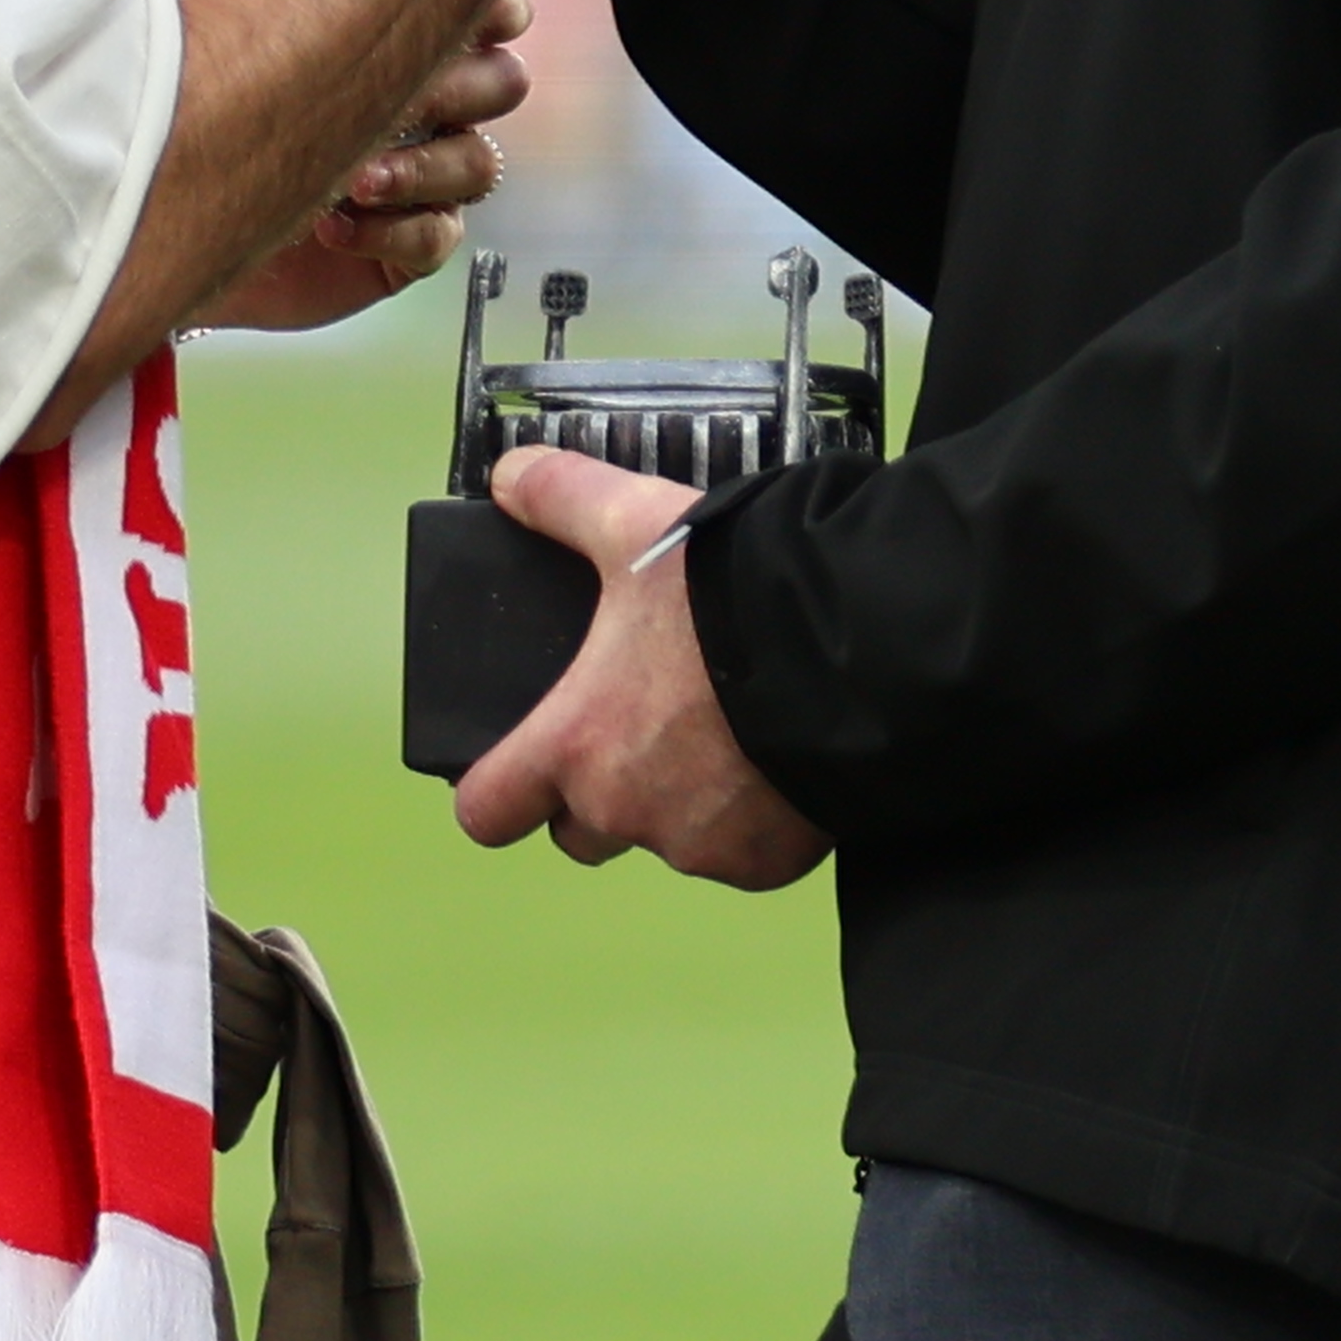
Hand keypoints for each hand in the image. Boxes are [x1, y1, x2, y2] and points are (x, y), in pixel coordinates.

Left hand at [182, 0, 530, 331]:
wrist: (192, 213)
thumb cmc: (230, 104)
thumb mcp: (236, 20)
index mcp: (415, 36)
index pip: (497, 8)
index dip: (498, 6)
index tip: (469, 9)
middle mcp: (435, 103)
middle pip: (505, 83)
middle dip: (456, 90)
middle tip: (399, 98)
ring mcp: (428, 173)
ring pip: (479, 164)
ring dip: (422, 169)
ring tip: (355, 178)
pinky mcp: (408, 243)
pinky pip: (440, 236)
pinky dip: (396, 231)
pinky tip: (339, 226)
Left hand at [449, 444, 828, 889]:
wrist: (853, 642)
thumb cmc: (728, 593)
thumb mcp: (634, 524)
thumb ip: (563, 499)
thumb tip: (512, 477)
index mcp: (576, 743)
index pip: (487, 811)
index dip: (494, 789)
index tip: (514, 766)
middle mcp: (625, 810)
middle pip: (580, 831)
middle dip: (600, 790)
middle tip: (641, 727)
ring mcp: (699, 844)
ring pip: (668, 837)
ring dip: (682, 801)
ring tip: (727, 729)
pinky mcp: (766, 863)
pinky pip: (742, 853)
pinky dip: (753, 819)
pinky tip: (776, 759)